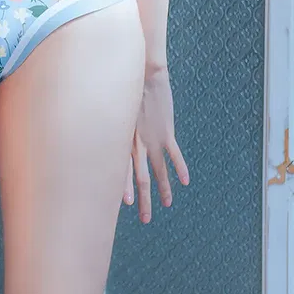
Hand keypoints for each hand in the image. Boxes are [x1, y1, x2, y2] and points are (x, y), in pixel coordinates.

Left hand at [122, 66, 187, 223]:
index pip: (121, 172)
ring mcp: (152, 140)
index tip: (124, 205)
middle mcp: (135, 146)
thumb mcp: (114, 111)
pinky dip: (180, 169)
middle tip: (146, 218)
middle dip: (143, 200)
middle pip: (139, 180)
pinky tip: (185, 182)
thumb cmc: (124, 90)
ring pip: (158, 172)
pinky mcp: (166, 133)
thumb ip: (113, 125)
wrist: (141, 76)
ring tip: (167, 204)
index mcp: (121, 142)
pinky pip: (174, 156)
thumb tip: (109, 131)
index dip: (123, 190)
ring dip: (164, 189)